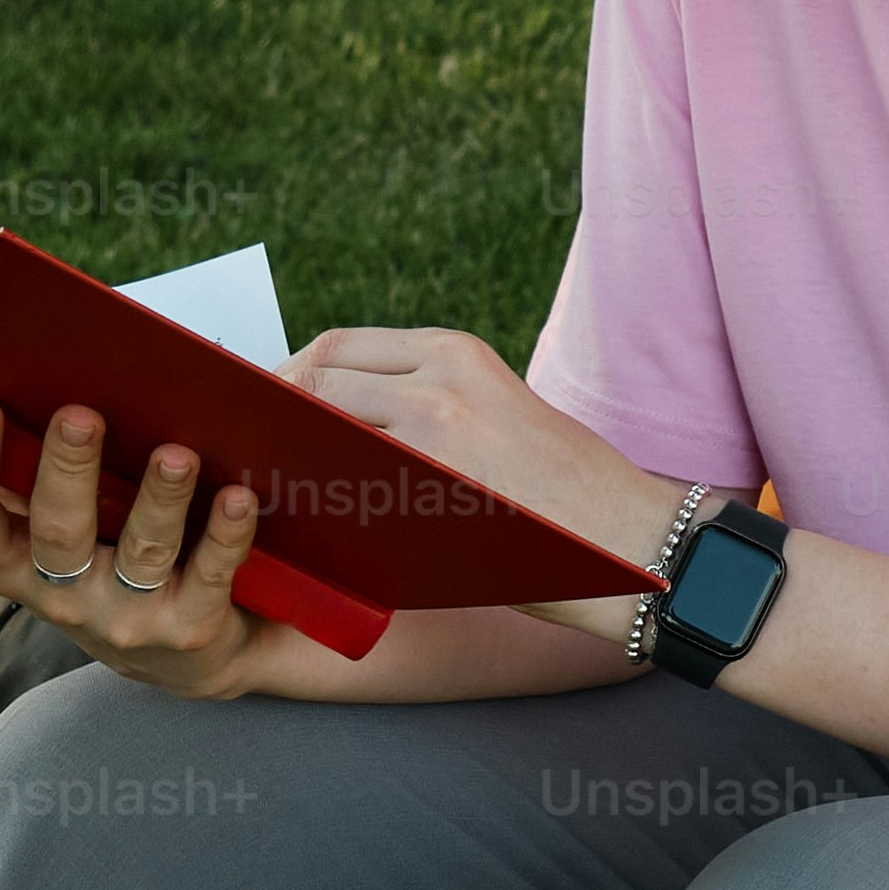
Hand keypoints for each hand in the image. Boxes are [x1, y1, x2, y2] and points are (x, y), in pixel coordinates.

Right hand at [0, 398, 271, 699]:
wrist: (190, 657)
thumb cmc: (105, 566)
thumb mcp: (41, 535)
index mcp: (15, 565)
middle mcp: (65, 597)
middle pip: (58, 533)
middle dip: (68, 472)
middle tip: (79, 416)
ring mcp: (130, 617)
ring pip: (142, 553)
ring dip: (159, 499)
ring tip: (176, 455)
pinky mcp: (191, 628)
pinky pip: (210, 575)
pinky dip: (225, 535)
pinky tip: (237, 499)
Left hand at [287, 325, 688, 626]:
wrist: (635, 542)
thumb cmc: (567, 492)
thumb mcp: (500, 411)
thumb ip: (425, 404)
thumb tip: (334, 426)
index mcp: (456, 351)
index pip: (337, 347)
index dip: (290, 380)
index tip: (269, 414)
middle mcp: (438, 378)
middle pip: (314, 380)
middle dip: (275, 418)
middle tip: (253, 457)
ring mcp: (432, 433)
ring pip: (319, 433)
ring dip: (286, 461)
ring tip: (270, 490)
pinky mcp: (431, 492)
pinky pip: (344, 491)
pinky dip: (316, 506)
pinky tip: (307, 529)